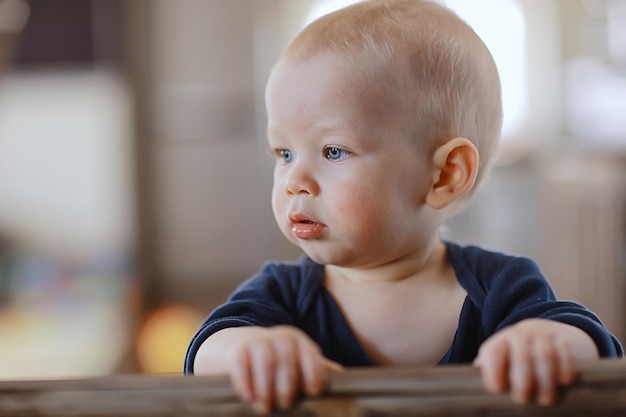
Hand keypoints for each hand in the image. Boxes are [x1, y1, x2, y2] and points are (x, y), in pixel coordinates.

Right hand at [194, 326, 341, 411]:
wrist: (239, 346)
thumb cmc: (276, 361)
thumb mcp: (297, 361)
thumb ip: (316, 369)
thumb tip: (344, 379)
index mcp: (300, 343)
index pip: (311, 356)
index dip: (314, 373)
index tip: (313, 392)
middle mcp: (280, 339)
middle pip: (287, 358)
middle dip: (288, 383)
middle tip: (285, 404)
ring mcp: (257, 342)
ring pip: (265, 360)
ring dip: (266, 386)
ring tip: (265, 406)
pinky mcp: (237, 350)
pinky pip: (241, 362)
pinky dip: (245, 381)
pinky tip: (247, 396)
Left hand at [474, 318, 597, 405]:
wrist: (549, 333)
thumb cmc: (519, 356)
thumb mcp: (503, 359)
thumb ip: (490, 370)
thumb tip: (473, 384)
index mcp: (501, 342)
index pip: (492, 351)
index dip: (492, 370)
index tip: (497, 389)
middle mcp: (521, 335)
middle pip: (520, 354)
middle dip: (521, 379)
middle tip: (522, 399)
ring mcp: (544, 335)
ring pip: (544, 355)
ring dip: (545, 380)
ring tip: (546, 400)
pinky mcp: (565, 339)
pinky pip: (565, 352)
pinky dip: (566, 368)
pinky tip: (564, 382)